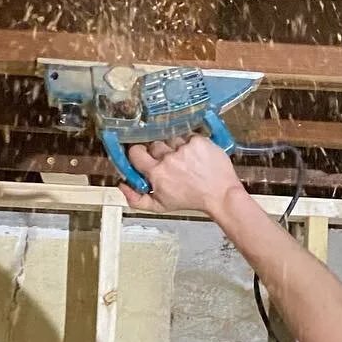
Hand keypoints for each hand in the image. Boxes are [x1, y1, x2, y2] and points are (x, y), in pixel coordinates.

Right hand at [119, 135, 244, 217]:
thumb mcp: (160, 206)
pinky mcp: (198, 141)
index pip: (135, 152)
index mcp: (157, 173)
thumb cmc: (191, 200)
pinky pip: (186, 135)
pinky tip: (194, 154)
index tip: (142, 155)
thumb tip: (121, 186)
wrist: (220, 195)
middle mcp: (169, 159)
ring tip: (183, 158)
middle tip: (168, 160)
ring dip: (174, 146)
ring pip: (170, 138)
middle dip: (158, 151)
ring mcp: (184, 148)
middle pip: (153, 143)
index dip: (137, 153)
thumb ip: (135, 199)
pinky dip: (189, 143)